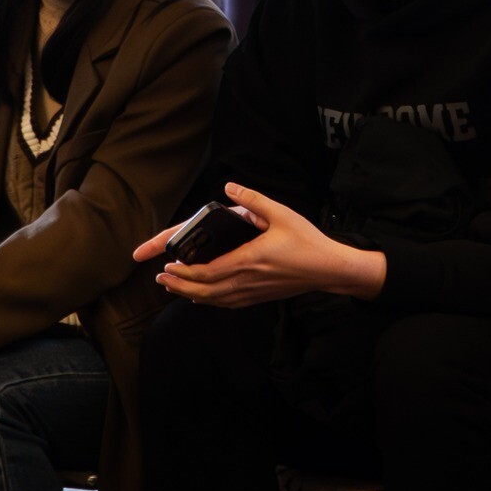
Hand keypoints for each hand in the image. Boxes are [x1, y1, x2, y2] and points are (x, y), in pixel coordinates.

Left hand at [135, 183, 386, 307]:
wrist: (329, 269)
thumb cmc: (307, 242)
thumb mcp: (282, 214)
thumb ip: (254, 199)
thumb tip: (230, 186)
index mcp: (248, 260)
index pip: (207, 272)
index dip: (184, 273)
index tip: (167, 266)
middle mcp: (247, 280)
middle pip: (204, 291)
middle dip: (179, 286)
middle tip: (161, 280)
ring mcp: (253, 292)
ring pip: (214, 301)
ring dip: (191, 295)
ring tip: (174, 289)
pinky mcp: (260, 297)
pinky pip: (228, 304)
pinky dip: (210, 301)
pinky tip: (203, 297)